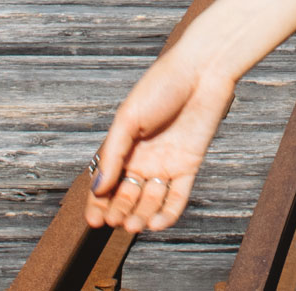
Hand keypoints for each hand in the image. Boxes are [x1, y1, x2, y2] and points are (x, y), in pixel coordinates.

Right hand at [84, 48, 235, 232]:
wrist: (202, 71)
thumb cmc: (161, 86)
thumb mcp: (128, 119)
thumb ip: (114, 154)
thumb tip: (97, 189)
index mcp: (124, 146)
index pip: (105, 182)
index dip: (97, 204)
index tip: (93, 221)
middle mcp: (143, 158)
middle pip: (127, 195)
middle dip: (120, 210)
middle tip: (116, 219)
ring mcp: (166, 164)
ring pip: (150, 201)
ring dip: (141, 215)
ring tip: (134, 224)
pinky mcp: (189, 166)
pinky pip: (177, 197)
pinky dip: (167, 214)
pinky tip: (156, 224)